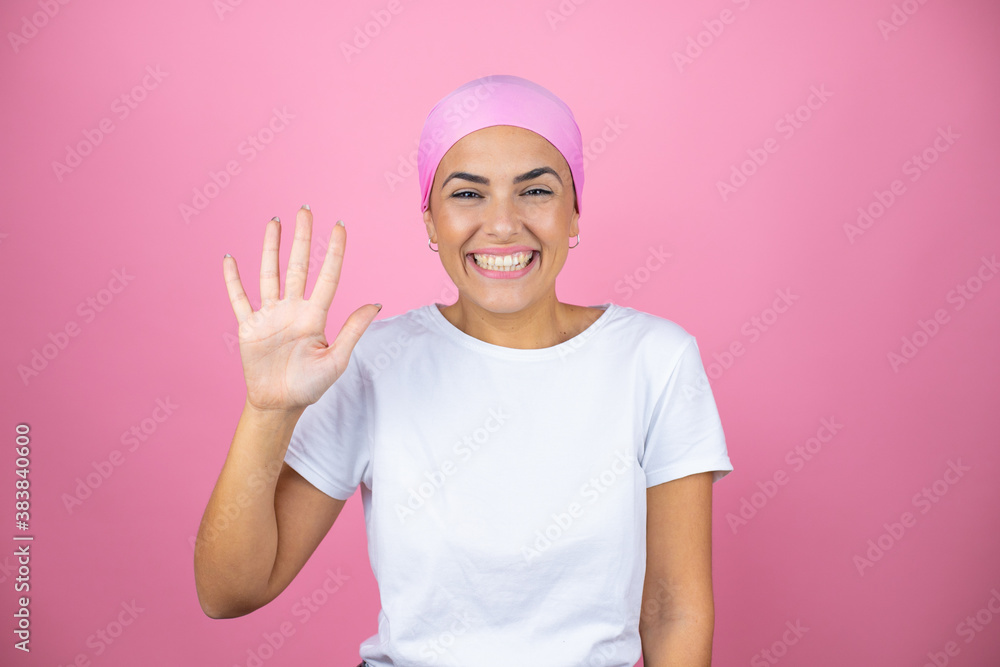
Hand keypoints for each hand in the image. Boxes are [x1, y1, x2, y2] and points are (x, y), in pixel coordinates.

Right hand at [223, 206, 379, 412]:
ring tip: (274, 222)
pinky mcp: (249, 327)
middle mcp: (292, 309)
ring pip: (270, 274)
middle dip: (302, 238)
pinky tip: (230, 259)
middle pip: (297, 265)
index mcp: (315, 316)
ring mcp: (270, 315)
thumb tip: (377, 304)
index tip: (340, 226)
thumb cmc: (311, 385)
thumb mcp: (337, 360)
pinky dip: (233, 280)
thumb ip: (353, 330)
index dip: (334, 252)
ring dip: (270, 248)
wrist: (280, 404)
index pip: (327, 276)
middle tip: (305, 210)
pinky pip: (239, 299)